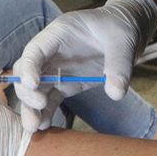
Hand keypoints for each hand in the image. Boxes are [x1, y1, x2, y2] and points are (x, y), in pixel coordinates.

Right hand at [12, 0, 156, 131]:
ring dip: (31, 108)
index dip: (29, 67)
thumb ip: (119, 66)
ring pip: (35, 90)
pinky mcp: (66, 84)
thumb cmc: (120, 28)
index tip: (32, 85)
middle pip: (27, 71)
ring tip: (34, 127)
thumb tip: (115, 93)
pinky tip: (44, 126)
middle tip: (40, 105)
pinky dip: (46, 112)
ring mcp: (57, 70)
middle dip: (27, 90)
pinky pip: (51, 99)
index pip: (35, 50)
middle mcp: (51, 53)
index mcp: (59, 34)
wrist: (129, 31)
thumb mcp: (123, 42)